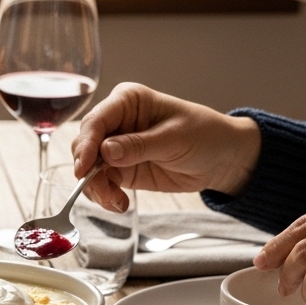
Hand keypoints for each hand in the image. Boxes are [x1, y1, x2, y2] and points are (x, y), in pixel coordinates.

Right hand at [70, 83, 260, 210]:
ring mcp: (115, 147)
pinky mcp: (120, 169)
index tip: (84, 168)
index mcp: (127, 101)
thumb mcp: (174, 138)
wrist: (222, 159)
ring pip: (88, 167)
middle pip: (85, 144)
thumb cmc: (205, 135)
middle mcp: (116, 121)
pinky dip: (104, 195)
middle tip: (103, 190)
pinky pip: (100, 183)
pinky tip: (120, 203)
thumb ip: (139, 145)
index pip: (96, 121)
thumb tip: (106, 152)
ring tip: (116, 201)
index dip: (86, 144)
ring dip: (95, 187)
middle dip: (88, 170)